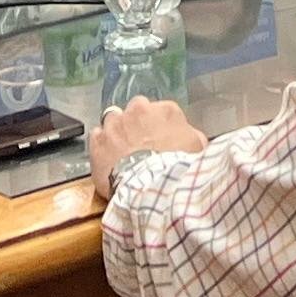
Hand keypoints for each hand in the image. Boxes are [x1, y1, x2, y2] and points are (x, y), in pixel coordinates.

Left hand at [88, 97, 204, 192]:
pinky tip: (108, 156)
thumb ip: (190, 135)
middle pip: (133, 111)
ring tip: (121, 151)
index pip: (158, 110)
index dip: (155, 124)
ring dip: (116, 132)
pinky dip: (101, 144)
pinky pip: (97, 135)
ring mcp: (115, 125)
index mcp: (165, 111)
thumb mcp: (197, 149)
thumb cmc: (178, 167)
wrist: (153, 186)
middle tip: (139, 143)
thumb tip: (188, 136)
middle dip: (134, 124)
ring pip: (112, 120)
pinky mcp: (99, 142)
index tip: (156, 138)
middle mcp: (137, 110)